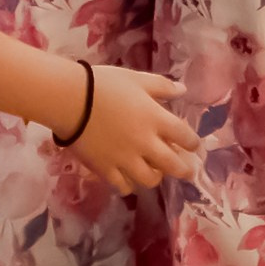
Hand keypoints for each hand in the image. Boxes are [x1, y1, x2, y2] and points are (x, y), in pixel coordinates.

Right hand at [71, 63, 201, 194]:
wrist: (70, 100)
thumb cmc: (104, 84)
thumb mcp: (137, 79)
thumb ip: (162, 86)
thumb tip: (183, 91)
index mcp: (156, 119)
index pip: (185, 136)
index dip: (193, 143)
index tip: (194, 146)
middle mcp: (145, 143)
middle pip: (172, 165)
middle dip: (184, 170)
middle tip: (188, 172)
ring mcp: (125, 160)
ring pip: (149, 180)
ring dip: (156, 177)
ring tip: (155, 174)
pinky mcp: (106, 170)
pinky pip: (123, 186)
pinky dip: (128, 186)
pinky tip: (128, 181)